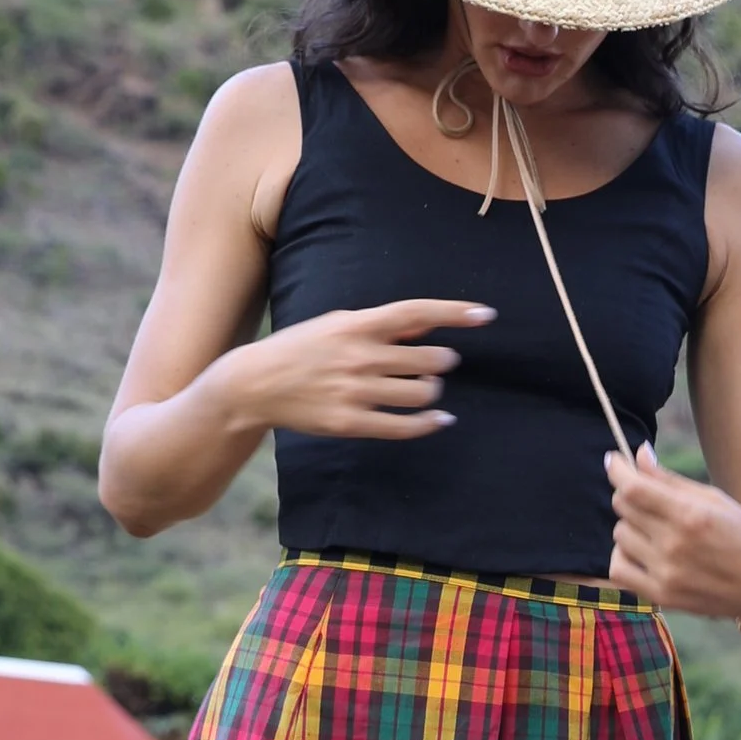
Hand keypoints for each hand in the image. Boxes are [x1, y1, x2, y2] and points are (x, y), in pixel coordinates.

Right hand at [225, 300, 488, 445]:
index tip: (485, 315)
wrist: (255, 384)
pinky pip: (405, 426)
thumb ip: (380, 326)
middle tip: (440, 364)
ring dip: (432, 390)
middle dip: (442, 362)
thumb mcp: (337, 325)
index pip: (415, 313)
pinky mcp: (350, 422)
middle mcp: (359, 357)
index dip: (454, 313)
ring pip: (421, 394)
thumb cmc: (301, 349)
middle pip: (429, 361)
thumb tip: (425, 325)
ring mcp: (355, 392)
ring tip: (426, 388)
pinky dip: (430, 423)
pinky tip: (440, 419)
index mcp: (356, 326)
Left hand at [606, 448, 740, 626]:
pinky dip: (623, 556)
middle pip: (623, 507)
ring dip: (631, 526)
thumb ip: (670, 480)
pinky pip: (619, 570)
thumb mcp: (713, 499)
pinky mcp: (662, 596)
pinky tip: (641, 552)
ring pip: (620, 535)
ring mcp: (666, 574)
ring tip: (655, 529)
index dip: (617, 469)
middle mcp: (675, 545)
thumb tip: (637, 455)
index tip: (615, 460)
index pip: (632, 488)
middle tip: (648, 497)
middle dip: (630, 495)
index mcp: (690, 515)